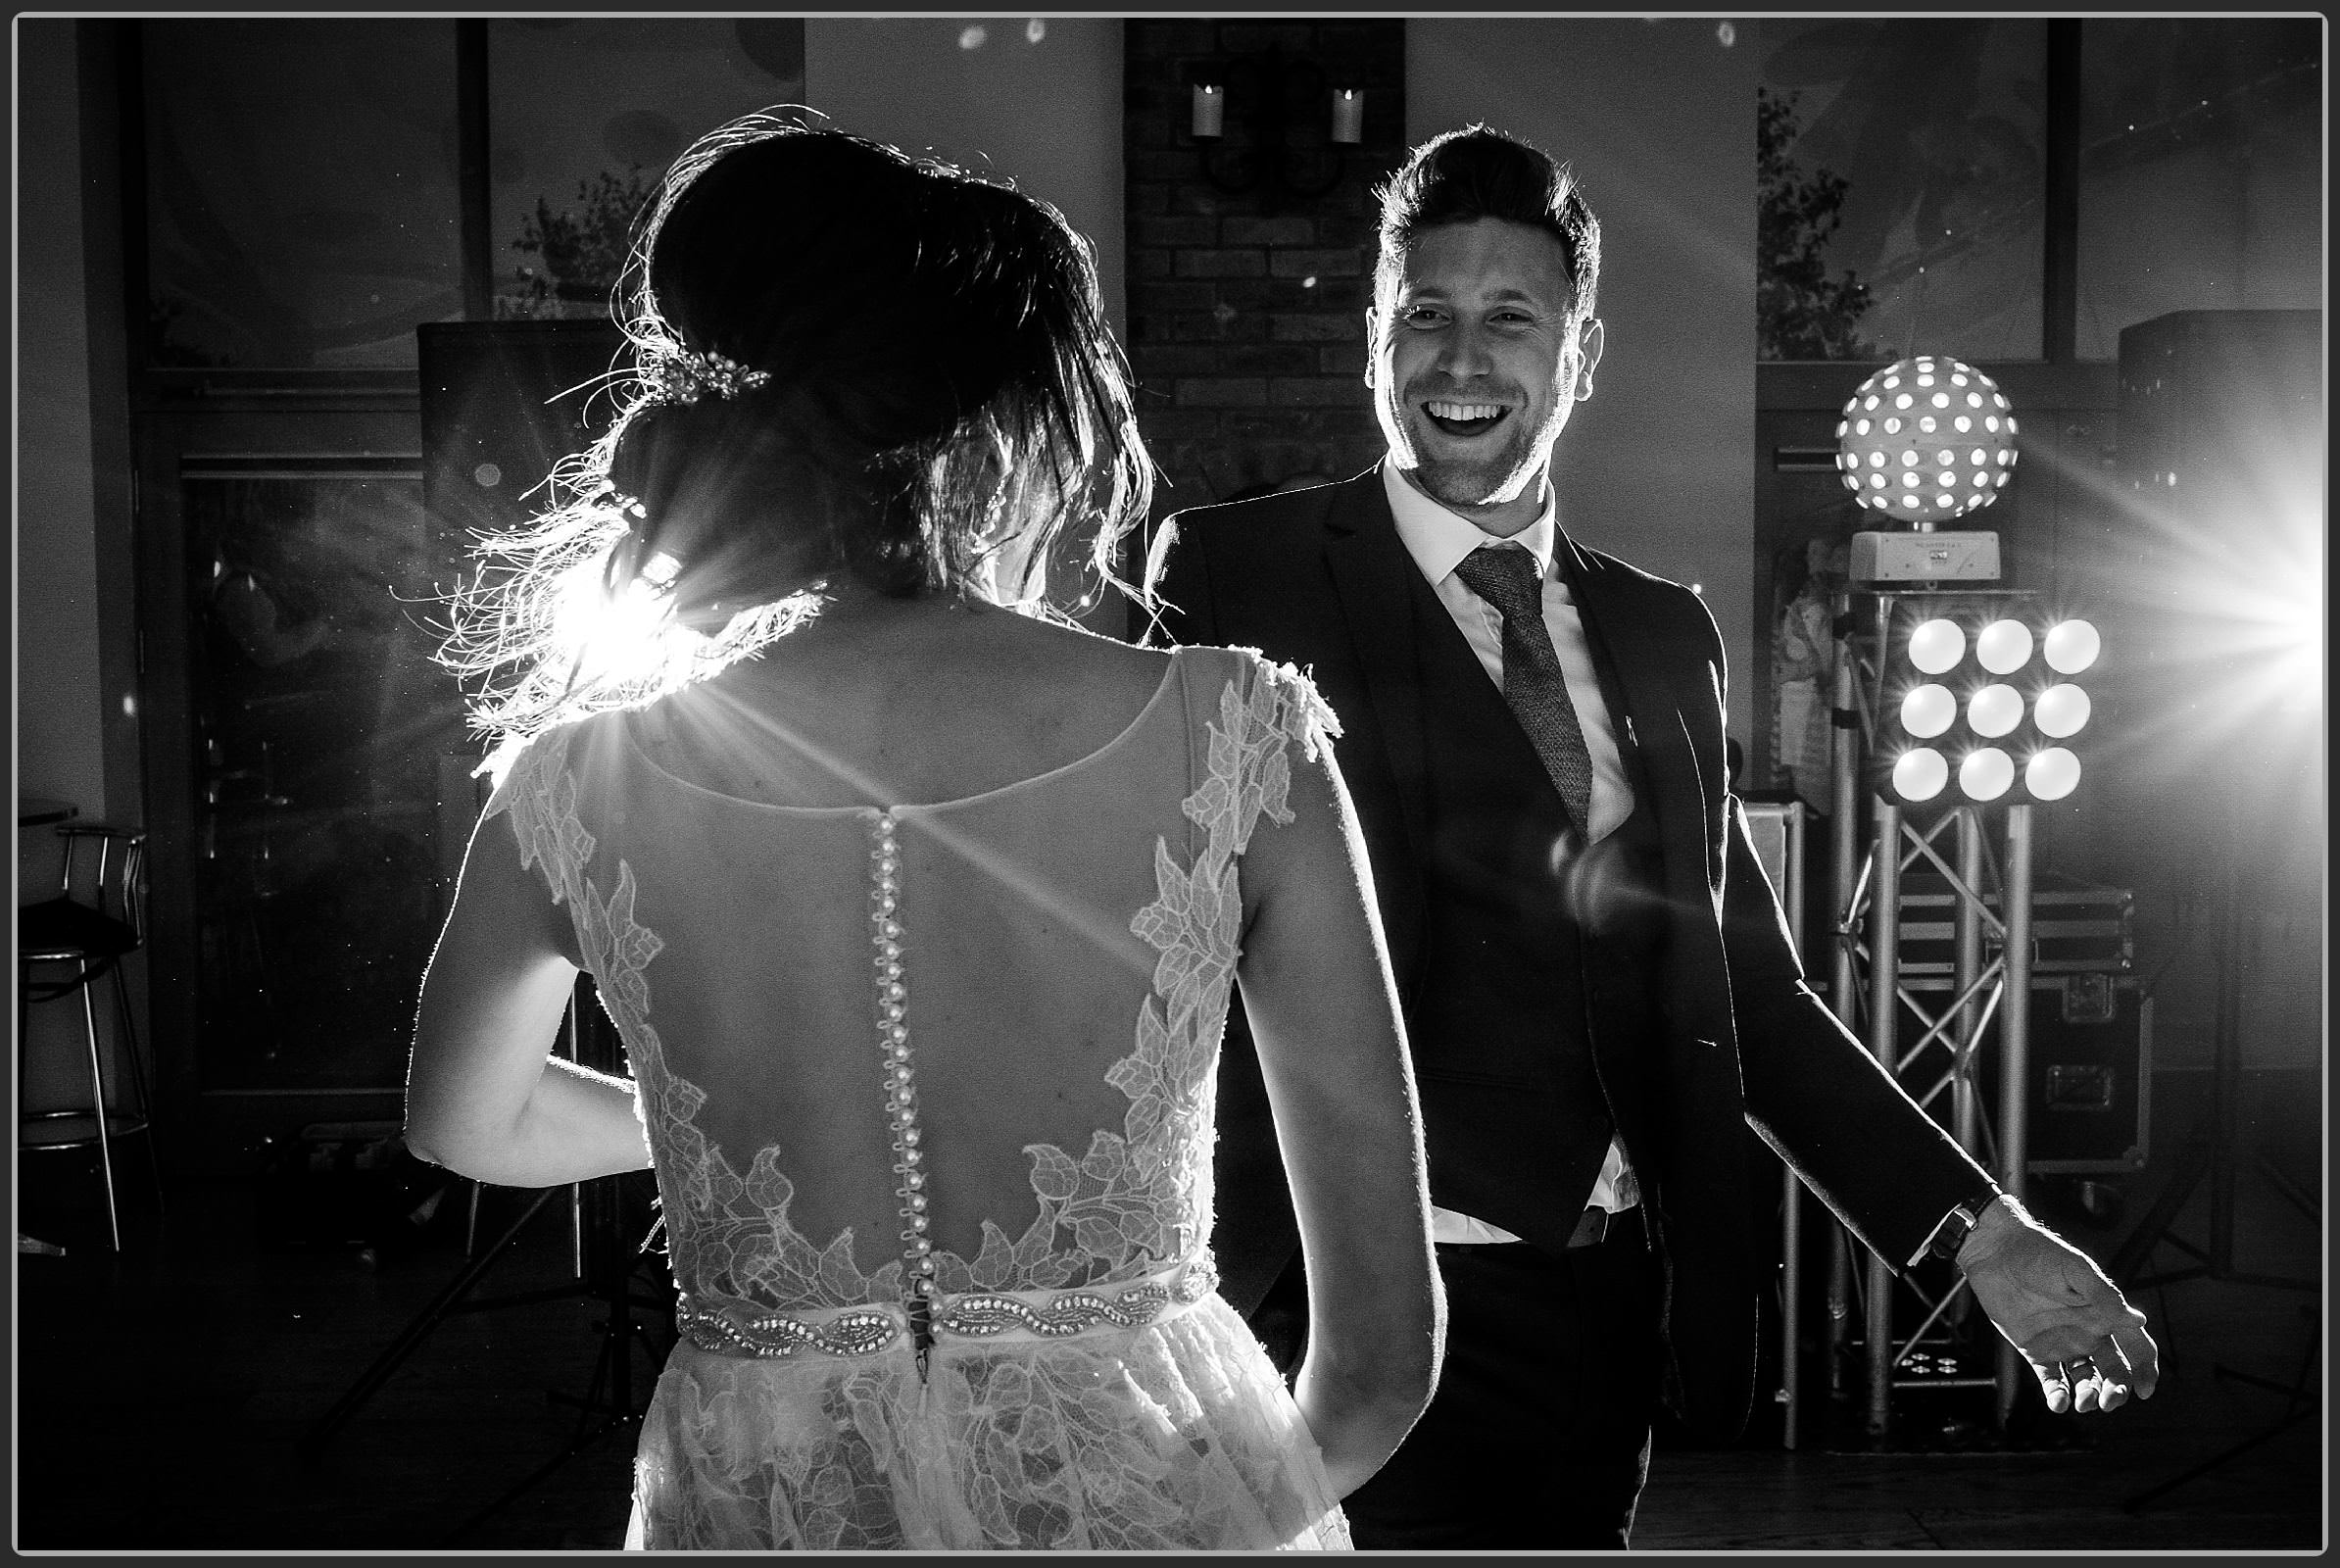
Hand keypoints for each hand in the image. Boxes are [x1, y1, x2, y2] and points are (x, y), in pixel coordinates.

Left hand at [1956, 1194, 2158, 1413]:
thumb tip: (2139, 1320)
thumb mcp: (2077, 1271)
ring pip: (2084, 1380)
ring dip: (2088, 1396)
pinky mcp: (2035, 1351)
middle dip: (2116, 1390)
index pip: (2135, 1347)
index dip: (2144, 1369)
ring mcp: (2062, 1344)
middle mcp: (2088, 1333)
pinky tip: (2059, 1404)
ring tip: (2083, 1404)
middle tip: (2110, 1402)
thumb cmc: (2041, 1254)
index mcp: (2104, 1314)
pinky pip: (2051, 1379)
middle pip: (2113, 1371)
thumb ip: (2105, 1297)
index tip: (2145, 1390)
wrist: (1997, 1251)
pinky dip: (2057, 1395)